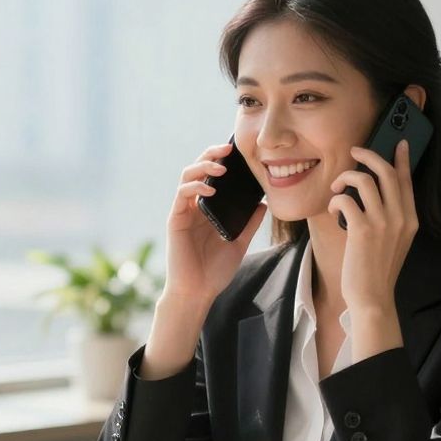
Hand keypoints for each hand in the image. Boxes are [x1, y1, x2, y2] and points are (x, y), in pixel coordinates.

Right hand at [141, 144, 267, 379]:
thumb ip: (249, 223)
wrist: (198, 292)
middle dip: (211, 155)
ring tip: (221, 167)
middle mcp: (193, 206)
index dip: (222, 160)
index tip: (239, 152)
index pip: (212, 176)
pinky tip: (210, 189)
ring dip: (203, 167)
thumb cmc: (215, 270)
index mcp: (208, 209)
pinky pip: (182, 196)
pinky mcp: (176, 220)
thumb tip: (264, 203)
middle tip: (229, 148)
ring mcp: (183, 212)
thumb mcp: (239, 242)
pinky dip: (195, 188)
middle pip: (198, 169)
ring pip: (187, 177)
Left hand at [326, 140, 418, 351]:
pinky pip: (346, 198)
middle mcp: (400, 217)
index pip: (407, 180)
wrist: (373, 298)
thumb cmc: (377, 270)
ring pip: (364, 180)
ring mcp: (383, 223)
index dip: (402, 158)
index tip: (400, 143)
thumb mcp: (394, 242)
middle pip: (386, 172)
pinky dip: (335, 198)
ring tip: (336, 187)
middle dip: (368, 155)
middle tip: (354, 152)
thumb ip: (391, 219)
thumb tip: (375, 193)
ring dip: (345, 177)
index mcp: (410, 219)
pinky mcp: (362, 230)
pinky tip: (332, 209)